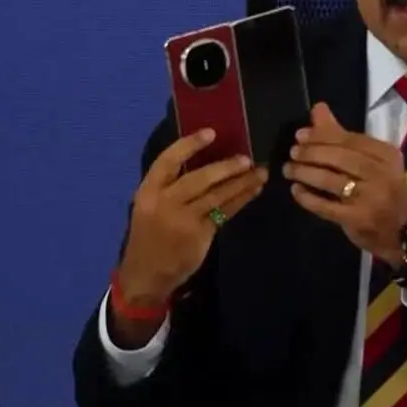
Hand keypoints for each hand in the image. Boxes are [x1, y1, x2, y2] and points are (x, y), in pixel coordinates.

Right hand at [116, 129, 268, 308]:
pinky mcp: (199, 234)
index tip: (211, 132)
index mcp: (148, 191)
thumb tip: (208, 160)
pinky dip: (241, 200)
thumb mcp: (150, 207)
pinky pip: (224, 212)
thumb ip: (171, 187)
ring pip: (217, 196)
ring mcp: (183, 219)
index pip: (168, 160)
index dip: (189, 145)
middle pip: (199, 178)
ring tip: (260, 173)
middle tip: (246, 159)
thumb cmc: (151, 235)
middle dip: (226, 167)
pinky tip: (254, 191)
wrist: (146, 274)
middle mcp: (165, 202)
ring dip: (241, 183)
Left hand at [283, 103, 406, 267]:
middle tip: (293, 152)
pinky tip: (297, 191)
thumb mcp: (371, 162)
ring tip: (289, 170)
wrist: (405, 233)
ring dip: (305, 173)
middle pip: (340, 157)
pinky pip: (326, 206)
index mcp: (386, 156)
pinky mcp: (358, 218)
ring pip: (330, 180)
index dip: (322, 136)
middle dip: (312, 153)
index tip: (301, 135)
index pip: (350, 139)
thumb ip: (343, 136)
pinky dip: (308, 198)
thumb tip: (317, 109)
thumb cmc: (384, 193)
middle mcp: (381, 174)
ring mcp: (370, 197)